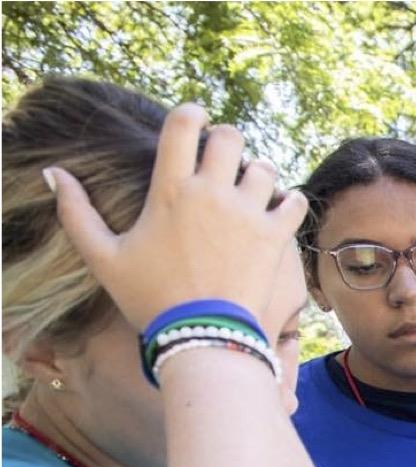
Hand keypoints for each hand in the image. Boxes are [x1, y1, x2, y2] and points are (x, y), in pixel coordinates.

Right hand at [47, 103, 305, 332]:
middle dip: (227, 140)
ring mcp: (247, 214)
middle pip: (230, 138)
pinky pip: (294, 202)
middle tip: (223, 155)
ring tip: (250, 186)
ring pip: (264, 168)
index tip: (196, 118)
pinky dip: (289, 201)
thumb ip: (76, 213)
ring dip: (258, 172)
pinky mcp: (275, 237)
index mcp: (170, 189)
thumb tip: (53, 174)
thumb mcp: (103, 257)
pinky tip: (280, 207)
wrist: (203, 336)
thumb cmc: (150, 299)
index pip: (182, 126)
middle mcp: (212, 193)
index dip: (191, 113)